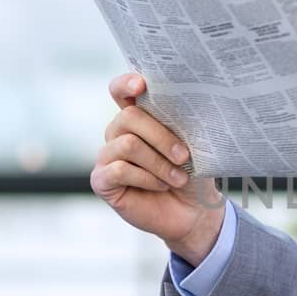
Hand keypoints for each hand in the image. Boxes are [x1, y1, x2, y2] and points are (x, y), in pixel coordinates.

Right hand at [91, 74, 225, 263]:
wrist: (194, 212)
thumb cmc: (192, 174)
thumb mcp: (192, 146)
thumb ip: (180, 124)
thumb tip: (184, 105)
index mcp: (139, 118)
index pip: (121, 90)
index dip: (126, 83)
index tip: (142, 85)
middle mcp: (118, 133)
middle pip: (129, 117)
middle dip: (161, 136)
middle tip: (185, 156)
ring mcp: (107, 156)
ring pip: (128, 144)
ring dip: (159, 163)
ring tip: (178, 177)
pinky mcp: (102, 180)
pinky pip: (119, 169)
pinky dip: (146, 178)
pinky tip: (159, 186)